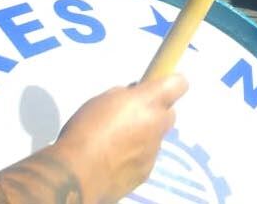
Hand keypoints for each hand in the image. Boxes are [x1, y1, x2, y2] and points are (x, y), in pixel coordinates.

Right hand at [49, 75, 188, 203]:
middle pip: (169, 114)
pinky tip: (114, 161)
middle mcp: (158, 125)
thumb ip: (126, 96)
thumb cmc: (86, 128)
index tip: (156, 88)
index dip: (170, 84)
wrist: (78, 172)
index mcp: (149, 101)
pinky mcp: (147, 172)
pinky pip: (146, 158)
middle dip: (155, 113)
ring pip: (156, 138)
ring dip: (143, 137)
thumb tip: (134, 98)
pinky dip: (135, 157)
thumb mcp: (103, 100)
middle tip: (131, 118)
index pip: (179, 84)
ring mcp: (154, 150)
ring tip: (115, 144)